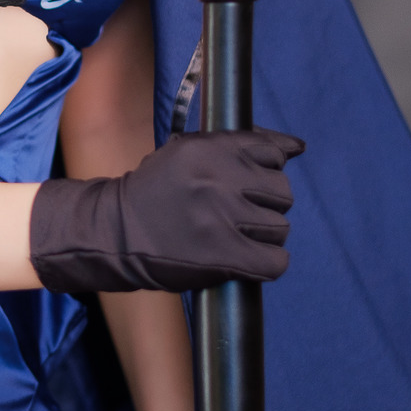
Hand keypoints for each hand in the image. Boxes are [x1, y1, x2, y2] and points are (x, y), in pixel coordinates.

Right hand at [29, 128, 304, 294]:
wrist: (113, 234)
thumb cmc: (153, 192)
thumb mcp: (185, 152)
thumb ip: (237, 146)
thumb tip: (297, 147)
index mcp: (211, 148)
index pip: (273, 153)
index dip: (267, 170)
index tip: (250, 182)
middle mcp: (220, 179)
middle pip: (282, 192)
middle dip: (264, 205)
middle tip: (237, 215)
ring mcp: (223, 218)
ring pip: (280, 228)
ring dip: (262, 236)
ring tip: (234, 238)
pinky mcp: (225, 256)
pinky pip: (276, 262)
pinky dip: (266, 264)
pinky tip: (245, 261)